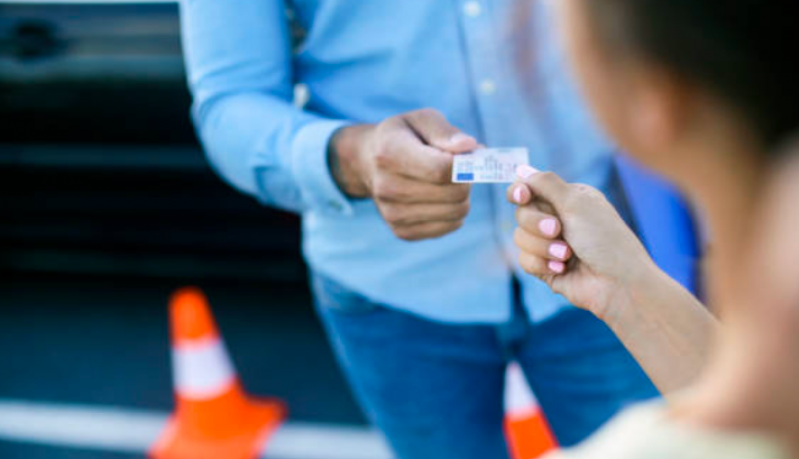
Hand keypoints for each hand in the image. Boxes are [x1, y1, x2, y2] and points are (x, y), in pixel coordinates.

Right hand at [330, 109, 477, 240]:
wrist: (368, 162)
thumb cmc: (404, 137)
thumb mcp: (421, 120)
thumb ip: (445, 132)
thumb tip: (469, 147)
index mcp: (390, 152)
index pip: (442, 168)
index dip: (465, 164)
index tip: (469, 156)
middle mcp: (387, 186)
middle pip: (454, 193)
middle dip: (466, 179)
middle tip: (458, 167)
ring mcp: (392, 213)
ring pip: (456, 212)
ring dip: (461, 196)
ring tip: (447, 181)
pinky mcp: (402, 232)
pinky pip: (450, 226)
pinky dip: (453, 212)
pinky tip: (440, 197)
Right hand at [507, 165, 656, 318]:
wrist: (618, 283)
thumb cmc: (605, 239)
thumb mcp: (577, 202)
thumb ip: (545, 183)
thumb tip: (521, 169)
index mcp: (568, 199)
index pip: (530, 189)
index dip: (520, 191)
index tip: (522, 196)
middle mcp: (558, 219)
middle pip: (521, 213)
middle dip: (537, 223)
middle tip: (558, 230)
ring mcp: (550, 245)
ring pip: (519, 238)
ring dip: (542, 247)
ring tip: (567, 255)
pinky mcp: (545, 268)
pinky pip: (524, 260)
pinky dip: (542, 264)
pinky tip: (562, 268)